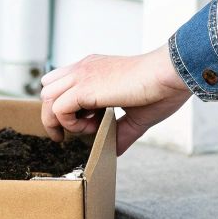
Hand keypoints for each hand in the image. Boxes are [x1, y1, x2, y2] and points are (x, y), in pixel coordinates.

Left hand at [40, 47, 190, 155]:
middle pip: (47, 90)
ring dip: (62, 120)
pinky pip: (57, 109)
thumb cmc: (161, 90)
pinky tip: (93, 126)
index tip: (88, 121)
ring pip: (46, 99)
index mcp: (94, 69)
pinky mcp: (84, 88)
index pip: (60, 82)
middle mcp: (83, 68)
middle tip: (81, 129)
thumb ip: (121, 131)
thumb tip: (114, 150)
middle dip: (58, 114)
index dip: (67, 104)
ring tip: (90, 127)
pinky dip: (70, 124)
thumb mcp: (136, 115)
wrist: (171, 75)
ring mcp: (82, 75)